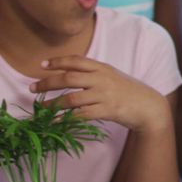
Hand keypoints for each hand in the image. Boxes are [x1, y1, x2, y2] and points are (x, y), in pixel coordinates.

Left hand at [30, 56, 170, 133]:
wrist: (149, 106)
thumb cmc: (129, 91)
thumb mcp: (113, 76)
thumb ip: (94, 74)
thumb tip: (70, 74)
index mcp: (103, 68)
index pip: (76, 60)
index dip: (58, 61)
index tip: (42, 65)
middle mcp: (102, 79)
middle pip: (69, 78)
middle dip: (48, 82)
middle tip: (32, 87)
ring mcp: (104, 95)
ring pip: (72, 97)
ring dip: (52, 103)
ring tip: (40, 107)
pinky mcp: (106, 110)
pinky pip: (80, 114)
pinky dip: (65, 118)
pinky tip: (55, 121)